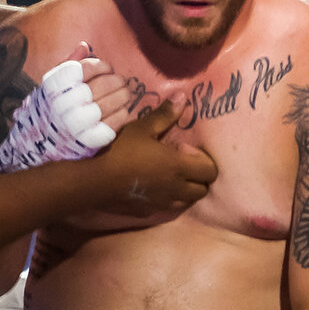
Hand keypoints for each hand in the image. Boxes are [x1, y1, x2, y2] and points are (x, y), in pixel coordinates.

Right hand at [0, 47, 133, 173]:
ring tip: (124, 94)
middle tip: (121, 82)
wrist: (39, 144)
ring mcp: (76, 124)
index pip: (84, 68)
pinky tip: (121, 111)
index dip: (101, 66)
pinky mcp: (88, 141)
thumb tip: (85, 46)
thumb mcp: (53, 84)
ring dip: (122, 96)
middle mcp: (63, 104)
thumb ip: (69, 64)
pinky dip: (122, 114)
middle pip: (100, 86)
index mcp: (54, 87)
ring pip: (110, 104)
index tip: (107, 68)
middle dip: (116, 81)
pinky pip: (114, 123)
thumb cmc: (51, 108)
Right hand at [87, 104, 215, 212]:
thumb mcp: (142, 128)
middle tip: (184, 166)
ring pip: (188, 201)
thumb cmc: (121, 151)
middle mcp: (177, 188)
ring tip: (172, 178)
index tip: (190, 153)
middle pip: (203, 189)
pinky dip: (168, 200)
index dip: (206, 162)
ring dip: (186, 191)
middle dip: (200, 179)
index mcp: (179, 166)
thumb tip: (182, 97)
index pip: (211, 171)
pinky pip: (169, 208)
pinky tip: (154, 189)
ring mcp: (164, 203)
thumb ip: (165, 115)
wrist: (97, 182)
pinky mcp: (150, 212)